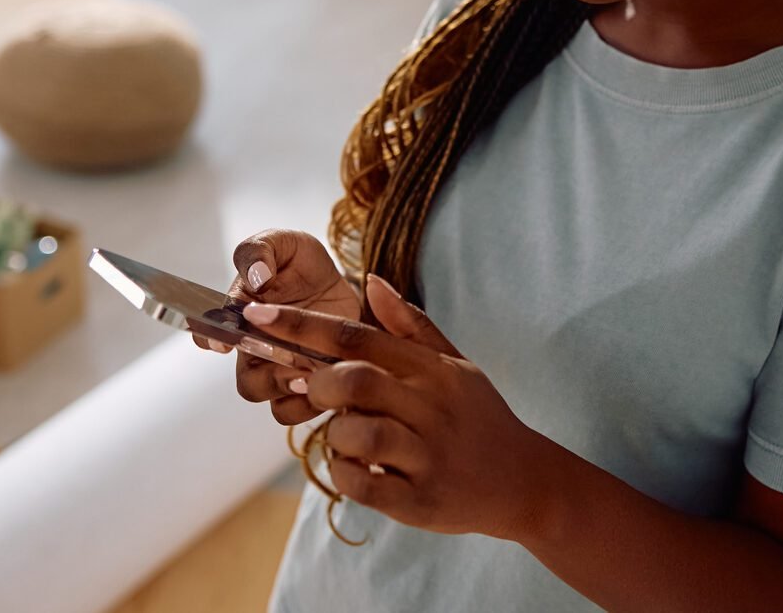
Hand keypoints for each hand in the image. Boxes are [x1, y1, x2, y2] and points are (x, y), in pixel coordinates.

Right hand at [192, 229, 360, 425]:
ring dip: (295, 392)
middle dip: (268, 377)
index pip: (210, 335)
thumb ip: (260, 252)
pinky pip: (305, 409)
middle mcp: (257, 351)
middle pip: (249, 383)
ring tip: (314, 373)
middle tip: (290, 362)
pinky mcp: (313, 381)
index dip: (211, 341)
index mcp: (241, 317)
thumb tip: (257, 276)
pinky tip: (334, 380)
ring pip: (276, 403)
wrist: (337, 279)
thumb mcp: (281, 243)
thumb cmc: (299, 262)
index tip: (223, 343)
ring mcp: (285, 370)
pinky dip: (316, 403)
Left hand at [242, 275, 549, 540]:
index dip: (303, 325)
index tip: (259, 315)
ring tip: (345, 433)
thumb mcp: (455, 364)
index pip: (359, 336)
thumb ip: (410, 325)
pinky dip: (345, 474)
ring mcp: (426, 455)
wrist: (523, 480)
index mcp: (432, 369)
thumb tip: (371, 281)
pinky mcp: (419, 501)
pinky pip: (364, 486)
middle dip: (321, 383)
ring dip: (336, 433)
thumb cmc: (479, 416)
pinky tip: (354, 467)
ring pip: (359, 434)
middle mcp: (430, 408)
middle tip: (314, 389)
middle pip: (356, 381)